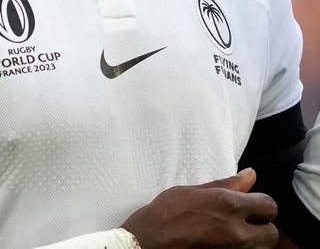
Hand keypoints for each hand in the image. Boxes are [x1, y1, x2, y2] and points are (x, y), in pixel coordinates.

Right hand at [122, 169, 277, 248]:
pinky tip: (220, 243)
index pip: (268, 205)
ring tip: (229, 234)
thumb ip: (224, 185)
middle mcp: (235, 231)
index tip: (249, 205)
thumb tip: (250, 175)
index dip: (260, 205)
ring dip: (251, 241)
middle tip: (242, 223)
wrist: (146, 244)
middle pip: (271, 233)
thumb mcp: (189, 192)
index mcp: (227, 205)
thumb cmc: (162, 216)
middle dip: (260, 228)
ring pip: (259, 247)